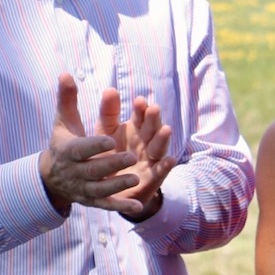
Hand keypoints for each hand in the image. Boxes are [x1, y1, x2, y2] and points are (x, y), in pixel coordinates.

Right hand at [40, 75, 172, 215]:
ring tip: (136, 178)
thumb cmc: (64, 144)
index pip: (82, 148)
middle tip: (131, 157)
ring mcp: (85, 188)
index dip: (95, 145)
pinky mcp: (94, 201)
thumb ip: (68, 100)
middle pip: (95, 169)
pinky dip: (122, 207)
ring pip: (102, 188)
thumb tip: (66, 73)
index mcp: (70, 151)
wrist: (52, 178)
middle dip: (112, 164)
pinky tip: (138, 207)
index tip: (111, 139)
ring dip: (118, 184)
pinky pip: (108, 205)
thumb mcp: (64, 123)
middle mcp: (77, 171)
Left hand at [110, 93, 175, 217]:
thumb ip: (108, 111)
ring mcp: (151, 160)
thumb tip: (110, 88)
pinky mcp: (152, 178)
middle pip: (152, 129)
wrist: (107, 186)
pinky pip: (160, 172)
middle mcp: (146, 142)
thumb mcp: (105, 131)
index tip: (139, 101)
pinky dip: (166, 166)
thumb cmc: (108, 154)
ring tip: (166, 129)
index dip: (141, 109)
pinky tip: (170, 160)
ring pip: (159, 148)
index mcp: (135, 129)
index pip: (141, 116)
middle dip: (153, 119)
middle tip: (153, 108)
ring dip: (163, 139)